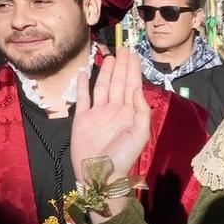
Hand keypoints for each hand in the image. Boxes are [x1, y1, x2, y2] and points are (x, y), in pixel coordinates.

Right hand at [72, 53, 150, 184]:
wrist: (100, 174)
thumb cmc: (123, 157)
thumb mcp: (140, 135)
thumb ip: (141, 111)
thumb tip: (136, 89)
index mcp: (129, 113)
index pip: (132, 87)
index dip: (133, 71)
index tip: (133, 55)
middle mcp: (114, 110)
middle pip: (118, 83)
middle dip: (121, 66)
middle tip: (123, 49)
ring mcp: (98, 113)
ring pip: (102, 87)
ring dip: (105, 72)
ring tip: (108, 57)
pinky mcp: (82, 119)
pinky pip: (83, 99)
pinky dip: (83, 86)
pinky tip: (84, 73)